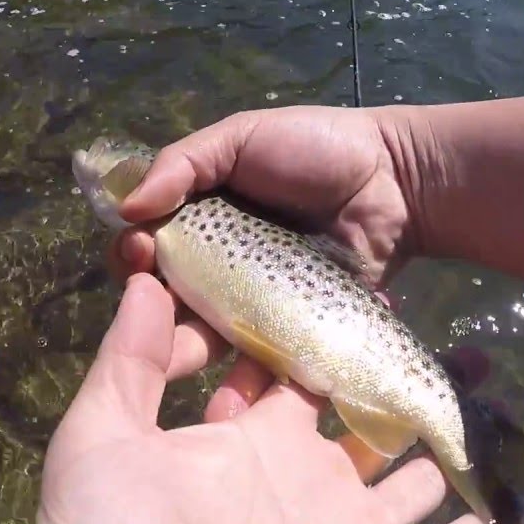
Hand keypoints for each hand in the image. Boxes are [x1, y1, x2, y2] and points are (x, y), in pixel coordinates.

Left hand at [12, 273, 495, 523]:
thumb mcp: (100, 443)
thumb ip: (131, 363)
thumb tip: (150, 279)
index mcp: (250, 439)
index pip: (302, 374)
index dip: (331, 337)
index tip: (368, 293)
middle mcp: (307, 481)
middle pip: (370, 418)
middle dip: (405, 383)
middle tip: (448, 342)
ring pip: (416, 480)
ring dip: (446, 446)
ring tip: (487, 404)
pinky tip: (495, 512)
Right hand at [102, 105, 445, 439]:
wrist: (398, 182)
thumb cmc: (316, 149)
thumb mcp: (241, 137)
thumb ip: (182, 164)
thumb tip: (125, 207)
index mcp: (201, 219)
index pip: (149, 246)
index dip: (135, 255)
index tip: (141, 253)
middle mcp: (220, 266)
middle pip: (170, 300)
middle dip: (151, 313)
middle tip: (155, 313)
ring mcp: (256, 303)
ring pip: (211, 336)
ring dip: (189, 351)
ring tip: (180, 361)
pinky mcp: (292, 330)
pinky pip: (263, 355)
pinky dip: (246, 374)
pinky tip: (231, 386)